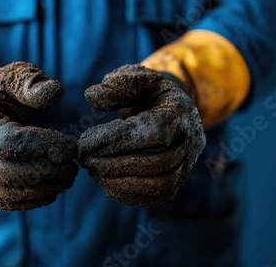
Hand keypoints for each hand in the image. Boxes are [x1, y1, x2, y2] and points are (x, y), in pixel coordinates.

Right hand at [0, 62, 77, 210]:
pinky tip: (53, 192)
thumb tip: (56, 92)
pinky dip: (30, 202)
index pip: (8, 142)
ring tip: (67, 179)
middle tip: (73, 167)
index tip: (71, 148)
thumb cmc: (1, 92)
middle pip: (4, 172)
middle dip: (44, 172)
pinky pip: (3, 201)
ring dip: (40, 190)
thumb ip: (31, 82)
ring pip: (3, 192)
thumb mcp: (12, 76)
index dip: (42, 147)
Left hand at [78, 64, 205, 206]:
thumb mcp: (135, 78)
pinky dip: (129, 195)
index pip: (154, 132)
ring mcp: (188, 164)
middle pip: (158, 163)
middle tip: (84, 159)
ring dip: (121, 182)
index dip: (117, 140)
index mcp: (181, 112)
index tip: (84, 143)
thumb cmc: (147, 92)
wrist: (170, 109)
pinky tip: (106, 183)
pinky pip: (158, 197)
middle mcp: (190, 141)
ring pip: (161, 185)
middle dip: (115, 164)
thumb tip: (92, 97)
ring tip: (93, 171)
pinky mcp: (179, 182)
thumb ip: (116, 84)